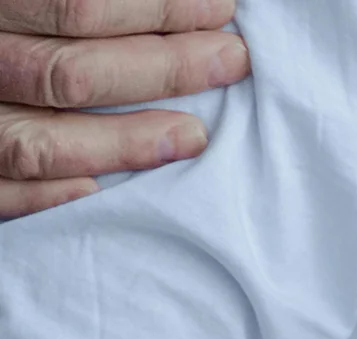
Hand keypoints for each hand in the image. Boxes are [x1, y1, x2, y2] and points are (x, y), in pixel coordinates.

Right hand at [0, 0, 248, 217]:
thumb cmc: (14, 18)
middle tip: (229, 63)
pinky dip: (52, 196)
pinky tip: (104, 189)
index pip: (80, 8)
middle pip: (70, 74)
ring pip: (36, 143)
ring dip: (124, 144)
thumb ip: (89, 4)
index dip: (161, 10)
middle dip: (164, 71)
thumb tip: (189, 1)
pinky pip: (0, 193)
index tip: (219, 12)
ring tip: (194, 136)